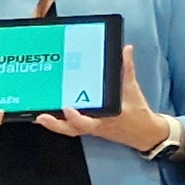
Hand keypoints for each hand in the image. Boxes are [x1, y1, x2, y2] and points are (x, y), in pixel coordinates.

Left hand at [39, 47, 171, 152]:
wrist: (145, 134)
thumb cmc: (138, 114)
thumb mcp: (133, 90)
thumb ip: (127, 69)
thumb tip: (125, 50)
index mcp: (105, 120)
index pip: (88, 123)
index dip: (76, 118)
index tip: (67, 108)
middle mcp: (95, 126)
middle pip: (71, 129)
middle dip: (55, 125)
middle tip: (41, 116)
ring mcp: (91, 127)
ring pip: (69, 128)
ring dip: (54, 123)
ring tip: (39, 114)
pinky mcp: (90, 126)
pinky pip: (73, 125)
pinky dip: (62, 120)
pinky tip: (51, 111)